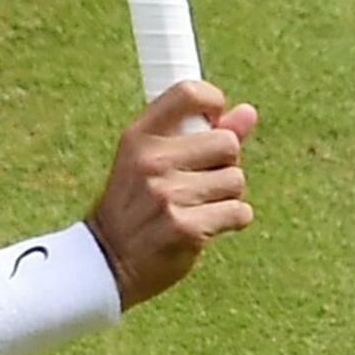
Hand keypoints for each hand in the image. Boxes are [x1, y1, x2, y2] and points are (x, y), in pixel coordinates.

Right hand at [82, 80, 256, 308]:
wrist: (106, 261)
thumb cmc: (135, 206)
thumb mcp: (153, 162)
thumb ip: (204, 135)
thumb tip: (249, 112)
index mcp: (139, 137)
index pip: (188, 93)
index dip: (213, 103)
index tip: (213, 123)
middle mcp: (151, 161)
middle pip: (227, 143)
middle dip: (224, 164)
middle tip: (198, 183)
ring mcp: (167, 195)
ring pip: (236, 180)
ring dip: (227, 196)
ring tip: (197, 207)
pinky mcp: (184, 228)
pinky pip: (238, 212)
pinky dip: (231, 220)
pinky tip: (204, 226)